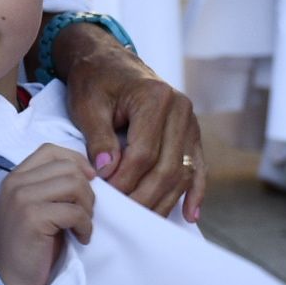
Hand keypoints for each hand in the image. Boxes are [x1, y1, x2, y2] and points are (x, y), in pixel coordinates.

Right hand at [0, 143, 94, 284]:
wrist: (6, 282)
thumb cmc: (27, 248)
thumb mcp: (36, 209)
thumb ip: (52, 187)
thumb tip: (89, 173)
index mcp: (15, 177)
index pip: (51, 150)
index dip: (77, 162)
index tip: (88, 183)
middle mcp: (15, 183)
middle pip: (68, 167)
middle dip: (87, 191)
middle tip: (84, 215)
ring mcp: (22, 199)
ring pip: (75, 185)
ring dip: (87, 208)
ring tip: (81, 226)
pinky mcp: (33, 218)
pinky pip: (75, 211)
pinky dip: (85, 226)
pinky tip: (80, 239)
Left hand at [48, 25, 205, 220]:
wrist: (108, 62)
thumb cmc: (94, 82)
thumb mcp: (87, 105)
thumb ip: (98, 138)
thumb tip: (108, 171)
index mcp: (155, 97)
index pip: (143, 152)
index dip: (125, 179)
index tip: (106, 196)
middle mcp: (180, 109)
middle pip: (167, 166)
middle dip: (144, 196)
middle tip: (124, 216)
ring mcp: (191, 122)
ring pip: (183, 172)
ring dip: (166, 201)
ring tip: (148, 222)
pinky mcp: (192, 133)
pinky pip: (198, 167)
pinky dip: (195, 192)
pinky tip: (190, 214)